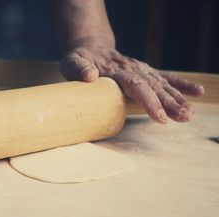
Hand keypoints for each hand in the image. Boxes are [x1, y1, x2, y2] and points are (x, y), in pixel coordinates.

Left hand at [60, 39, 204, 122]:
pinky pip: (165, 78)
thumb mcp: (73, 62)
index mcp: (117, 70)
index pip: (136, 86)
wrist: (90, 47)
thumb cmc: (79, 59)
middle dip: (169, 103)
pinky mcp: (145, 72)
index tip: (160, 116)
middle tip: (183, 117)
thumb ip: (80, 68)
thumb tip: (90, 75)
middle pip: (154, 87)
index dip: (149, 101)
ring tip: (189, 114)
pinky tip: (196, 93)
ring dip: (177, 99)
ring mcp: (141, 70)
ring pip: (162, 85)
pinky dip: (181, 85)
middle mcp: (133, 69)